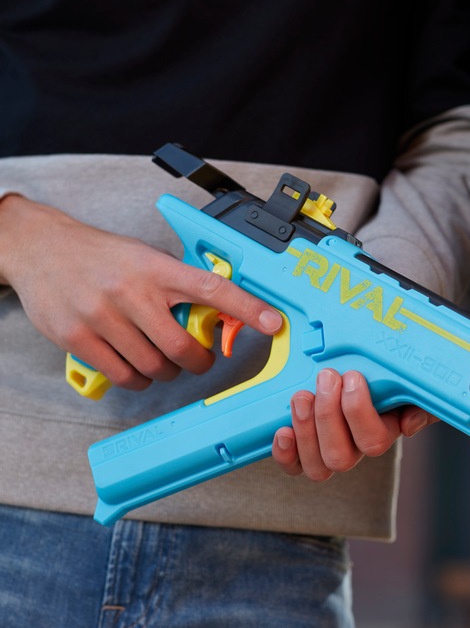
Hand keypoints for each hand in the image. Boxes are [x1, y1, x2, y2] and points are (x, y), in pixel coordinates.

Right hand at [0, 195, 281, 390]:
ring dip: (168, 371)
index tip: (271, 321)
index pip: (211, 288)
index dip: (246, 307)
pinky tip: (138, 367)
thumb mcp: (145, 258)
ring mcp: (103, 316)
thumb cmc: (100, 255)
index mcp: (155, 267)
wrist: (40, 248)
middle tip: (199, 358)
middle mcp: (132, 291)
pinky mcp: (78, 338)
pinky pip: (124, 375)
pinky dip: (139, 379)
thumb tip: (214, 313)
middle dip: (199, 361)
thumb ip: (176, 284)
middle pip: (183, 347)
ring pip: (155, 367)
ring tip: (162, 358)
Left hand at [272, 369, 438, 480]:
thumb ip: (420, 402)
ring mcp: (328, 450)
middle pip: (341, 457)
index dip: (358, 411)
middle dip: (328, 415)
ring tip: (301, 396)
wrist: (354, 370)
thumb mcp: (410, 385)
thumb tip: (408, 424)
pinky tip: (283, 430)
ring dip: (306, 430)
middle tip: (326, 378)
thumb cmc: (385, 377)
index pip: (374, 441)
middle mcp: (355, 447)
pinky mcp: (303, 449)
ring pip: (318, 465)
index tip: (351, 376)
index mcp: (382, 430)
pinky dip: (286, 454)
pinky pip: (295, 466)